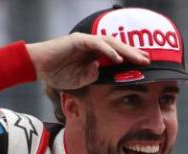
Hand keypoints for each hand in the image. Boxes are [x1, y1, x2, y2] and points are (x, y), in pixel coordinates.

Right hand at [27, 33, 149, 90]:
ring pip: (110, 43)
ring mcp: (86, 41)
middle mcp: (92, 44)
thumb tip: (103, 72)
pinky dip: (108, 51)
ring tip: (138, 58)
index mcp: (94, 53)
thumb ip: (93, 76)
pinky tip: (118, 57)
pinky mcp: (78, 40)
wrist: (38, 67)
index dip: (131, 58)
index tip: (145, 65)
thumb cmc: (58, 73)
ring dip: (126, 50)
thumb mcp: (81, 80)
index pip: (117, 54)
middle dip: (134, 53)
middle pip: (118, 46)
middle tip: (149, 60)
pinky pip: (96, 44)